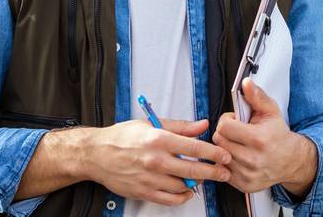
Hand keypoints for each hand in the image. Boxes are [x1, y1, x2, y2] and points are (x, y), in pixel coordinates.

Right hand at [83, 118, 231, 206]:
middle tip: (224, 172)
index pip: (193, 147)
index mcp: (158, 139)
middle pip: (193, 169)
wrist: (98, 154)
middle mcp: (155, 160)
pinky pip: (171, 199)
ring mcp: (150, 178)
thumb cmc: (122, 137)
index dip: (213, 152)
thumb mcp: (151, 123)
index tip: (223, 155)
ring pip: (183, 186)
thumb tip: (201, 125)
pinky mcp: (145, 192)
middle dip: (213, 172)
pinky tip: (186, 189)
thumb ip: (179, 126)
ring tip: (202, 177)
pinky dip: (182, 196)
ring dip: (197, 182)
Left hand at [212, 78, 317, 196]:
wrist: (291, 161)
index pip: (224, 127)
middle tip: (235, 131)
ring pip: (219, 155)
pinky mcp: (243, 185)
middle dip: (224, 132)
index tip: (235, 120)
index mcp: (258, 139)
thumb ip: (256, 95)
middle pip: (219, 141)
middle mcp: (253, 159)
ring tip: (237, 143)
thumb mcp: (270, 110)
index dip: (227, 120)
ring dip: (225, 147)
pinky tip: (237, 155)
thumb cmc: (278, 135)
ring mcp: (248, 174)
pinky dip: (226, 161)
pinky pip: (222, 169)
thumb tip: (245, 83)